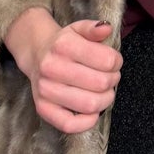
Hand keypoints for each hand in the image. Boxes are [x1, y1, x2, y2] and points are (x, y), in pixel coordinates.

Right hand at [5, 7, 122, 133]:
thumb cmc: (63, 44)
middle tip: (110, 77)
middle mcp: (51, 68)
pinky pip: (69, 124)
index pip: (107, 61)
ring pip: (90, 105)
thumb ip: (94, 28)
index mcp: (63, 45)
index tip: (114, 62)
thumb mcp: (78, 29)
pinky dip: (87, 122)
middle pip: (101, 83)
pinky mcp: (43, 108)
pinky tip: (92, 111)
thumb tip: (106, 28)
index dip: (117, 62)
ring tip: (104, 92)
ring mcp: (46, 90)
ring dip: (105, 100)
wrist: (36, 54)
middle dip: (113, 81)